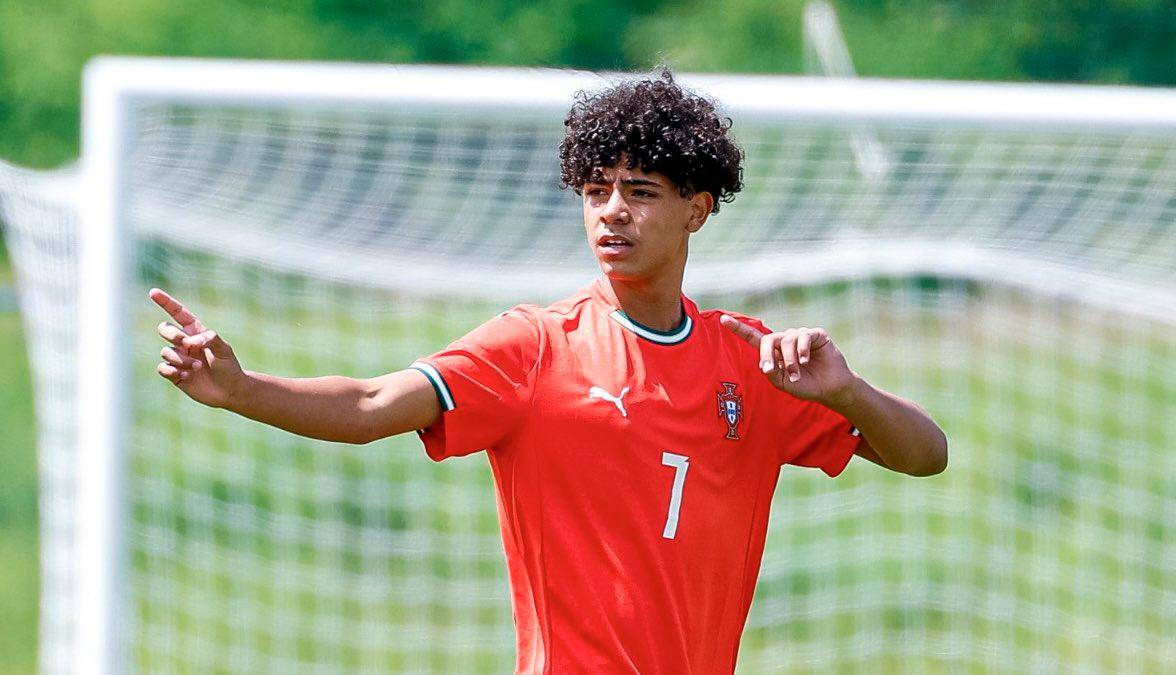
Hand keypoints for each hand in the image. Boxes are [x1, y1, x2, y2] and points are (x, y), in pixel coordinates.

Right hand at [150, 288, 244, 408]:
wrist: (230, 390)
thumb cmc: (229, 367)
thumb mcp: (224, 349)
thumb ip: (209, 339)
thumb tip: (188, 342)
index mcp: (196, 332)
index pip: (178, 313)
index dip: (166, 302)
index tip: (153, 292)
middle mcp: (184, 343)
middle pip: (164, 329)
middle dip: (172, 334)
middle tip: (187, 346)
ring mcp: (178, 358)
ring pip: (166, 351)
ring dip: (181, 360)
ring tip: (198, 367)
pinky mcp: (174, 374)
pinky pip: (162, 368)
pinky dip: (172, 370)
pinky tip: (187, 375)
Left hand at [719, 315, 856, 408]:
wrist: (830, 389)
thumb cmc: (805, 386)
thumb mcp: (782, 383)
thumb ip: (771, 372)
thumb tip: (765, 363)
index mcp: (774, 351)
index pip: (754, 337)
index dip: (739, 328)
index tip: (722, 319)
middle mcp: (785, 340)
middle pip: (768, 339)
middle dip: (767, 355)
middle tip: (770, 370)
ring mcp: (800, 335)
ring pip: (786, 341)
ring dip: (789, 360)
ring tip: (796, 374)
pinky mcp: (816, 334)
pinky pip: (803, 336)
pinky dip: (801, 350)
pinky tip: (805, 360)